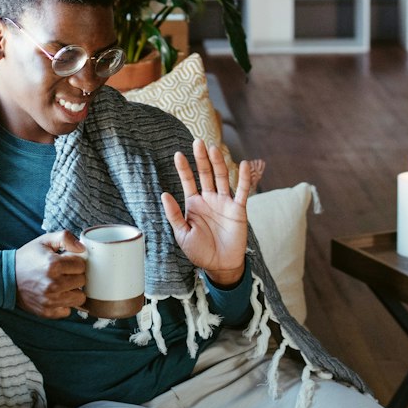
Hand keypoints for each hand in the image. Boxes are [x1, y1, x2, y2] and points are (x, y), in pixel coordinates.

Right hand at [15, 231, 86, 318]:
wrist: (6, 277)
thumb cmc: (27, 258)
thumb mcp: (44, 241)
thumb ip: (65, 238)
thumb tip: (82, 248)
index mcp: (53, 265)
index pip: (81, 265)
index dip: (75, 262)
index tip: (66, 262)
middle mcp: (53, 284)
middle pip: (82, 281)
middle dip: (75, 275)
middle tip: (63, 273)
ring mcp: (50, 300)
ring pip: (79, 298)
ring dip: (72, 290)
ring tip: (61, 284)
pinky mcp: (47, 312)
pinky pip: (68, 310)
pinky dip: (64, 304)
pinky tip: (56, 295)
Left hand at [161, 139, 250, 286]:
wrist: (220, 265)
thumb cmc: (199, 251)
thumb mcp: (182, 234)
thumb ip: (174, 214)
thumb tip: (164, 194)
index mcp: (194, 204)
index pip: (188, 181)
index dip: (184, 168)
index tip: (178, 155)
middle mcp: (209, 199)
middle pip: (205, 174)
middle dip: (201, 159)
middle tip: (198, 142)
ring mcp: (224, 202)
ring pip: (222, 178)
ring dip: (218, 163)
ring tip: (214, 149)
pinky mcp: (238, 209)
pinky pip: (242, 191)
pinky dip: (243, 178)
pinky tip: (242, 164)